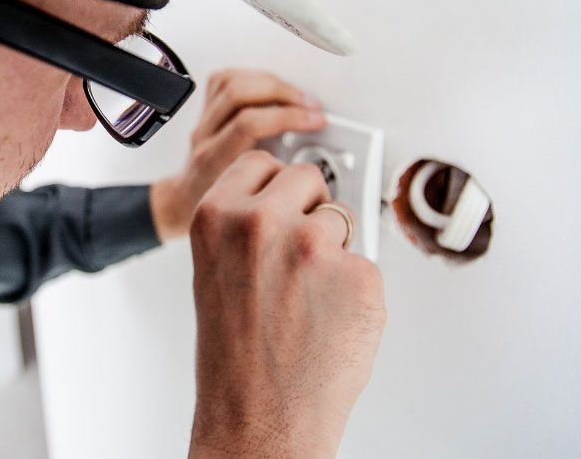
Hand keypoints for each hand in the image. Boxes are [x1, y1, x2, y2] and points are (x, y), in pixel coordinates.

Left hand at [151, 69, 324, 241]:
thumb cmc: (216, 208)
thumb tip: (317, 168)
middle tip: (310, 107)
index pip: (249, 123)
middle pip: (239, 93)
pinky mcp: (205, 109)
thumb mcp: (251, 204)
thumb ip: (277, 185)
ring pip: (231, 81)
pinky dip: (252, 76)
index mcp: (214, 160)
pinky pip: (224, 79)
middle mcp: (205, 135)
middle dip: (282, 93)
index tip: (315, 122)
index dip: (287, 117)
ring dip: (271, 82)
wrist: (186, 202)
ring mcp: (203, 120)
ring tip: (296, 96)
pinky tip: (271, 86)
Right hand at [188, 152, 385, 457]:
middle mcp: (262, 221)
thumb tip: (289, 204)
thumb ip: (243, 227)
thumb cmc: (235, 357)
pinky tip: (330, 319)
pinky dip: (356, 289)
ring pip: (342, 218)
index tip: (281, 200)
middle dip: (309, 208)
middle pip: (307, 178)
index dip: (275, 186)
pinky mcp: (359, 274)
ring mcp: (313, 245)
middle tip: (298, 254)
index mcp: (217, 216)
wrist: (259, 419)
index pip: (261, 162)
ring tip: (309, 297)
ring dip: (335, 249)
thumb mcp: (214, 272)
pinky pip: (366, 262)